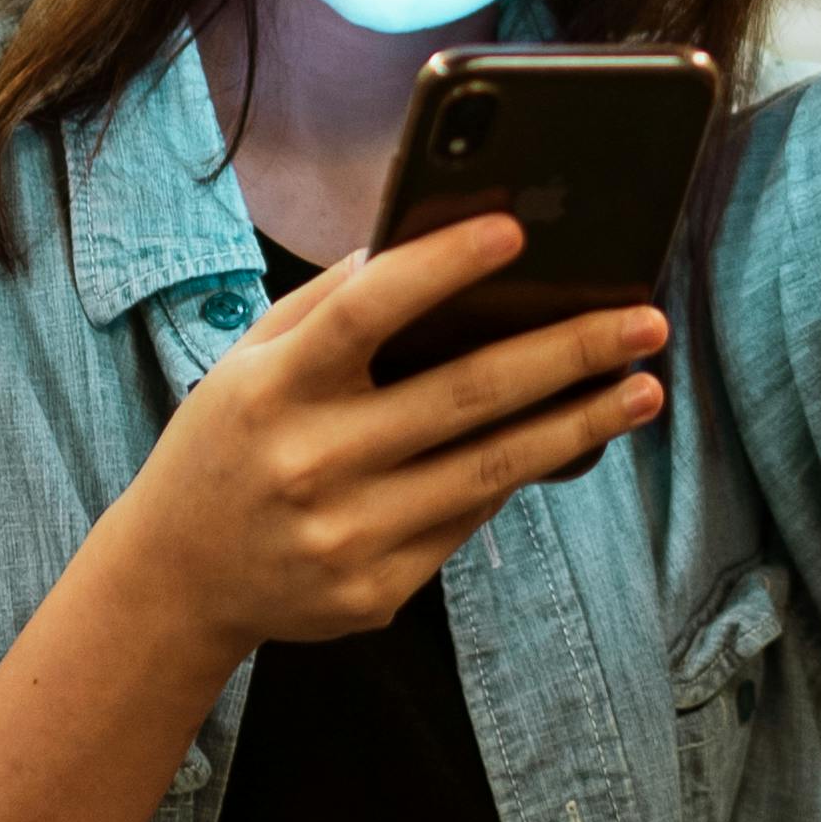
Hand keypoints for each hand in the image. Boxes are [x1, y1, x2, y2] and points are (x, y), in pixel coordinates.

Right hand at [98, 214, 669, 655]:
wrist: (176, 581)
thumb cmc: (227, 444)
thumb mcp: (248, 362)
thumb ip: (328, 303)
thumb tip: (420, 240)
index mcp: (273, 389)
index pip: (364, 313)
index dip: (440, 267)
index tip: (517, 230)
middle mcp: (311, 463)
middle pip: (463, 395)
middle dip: (567, 352)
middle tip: (644, 321)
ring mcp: (347, 536)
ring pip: (490, 469)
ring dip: (580, 423)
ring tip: (643, 389)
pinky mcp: (376, 591)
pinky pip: (468, 519)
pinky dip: (521, 474)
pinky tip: (567, 438)